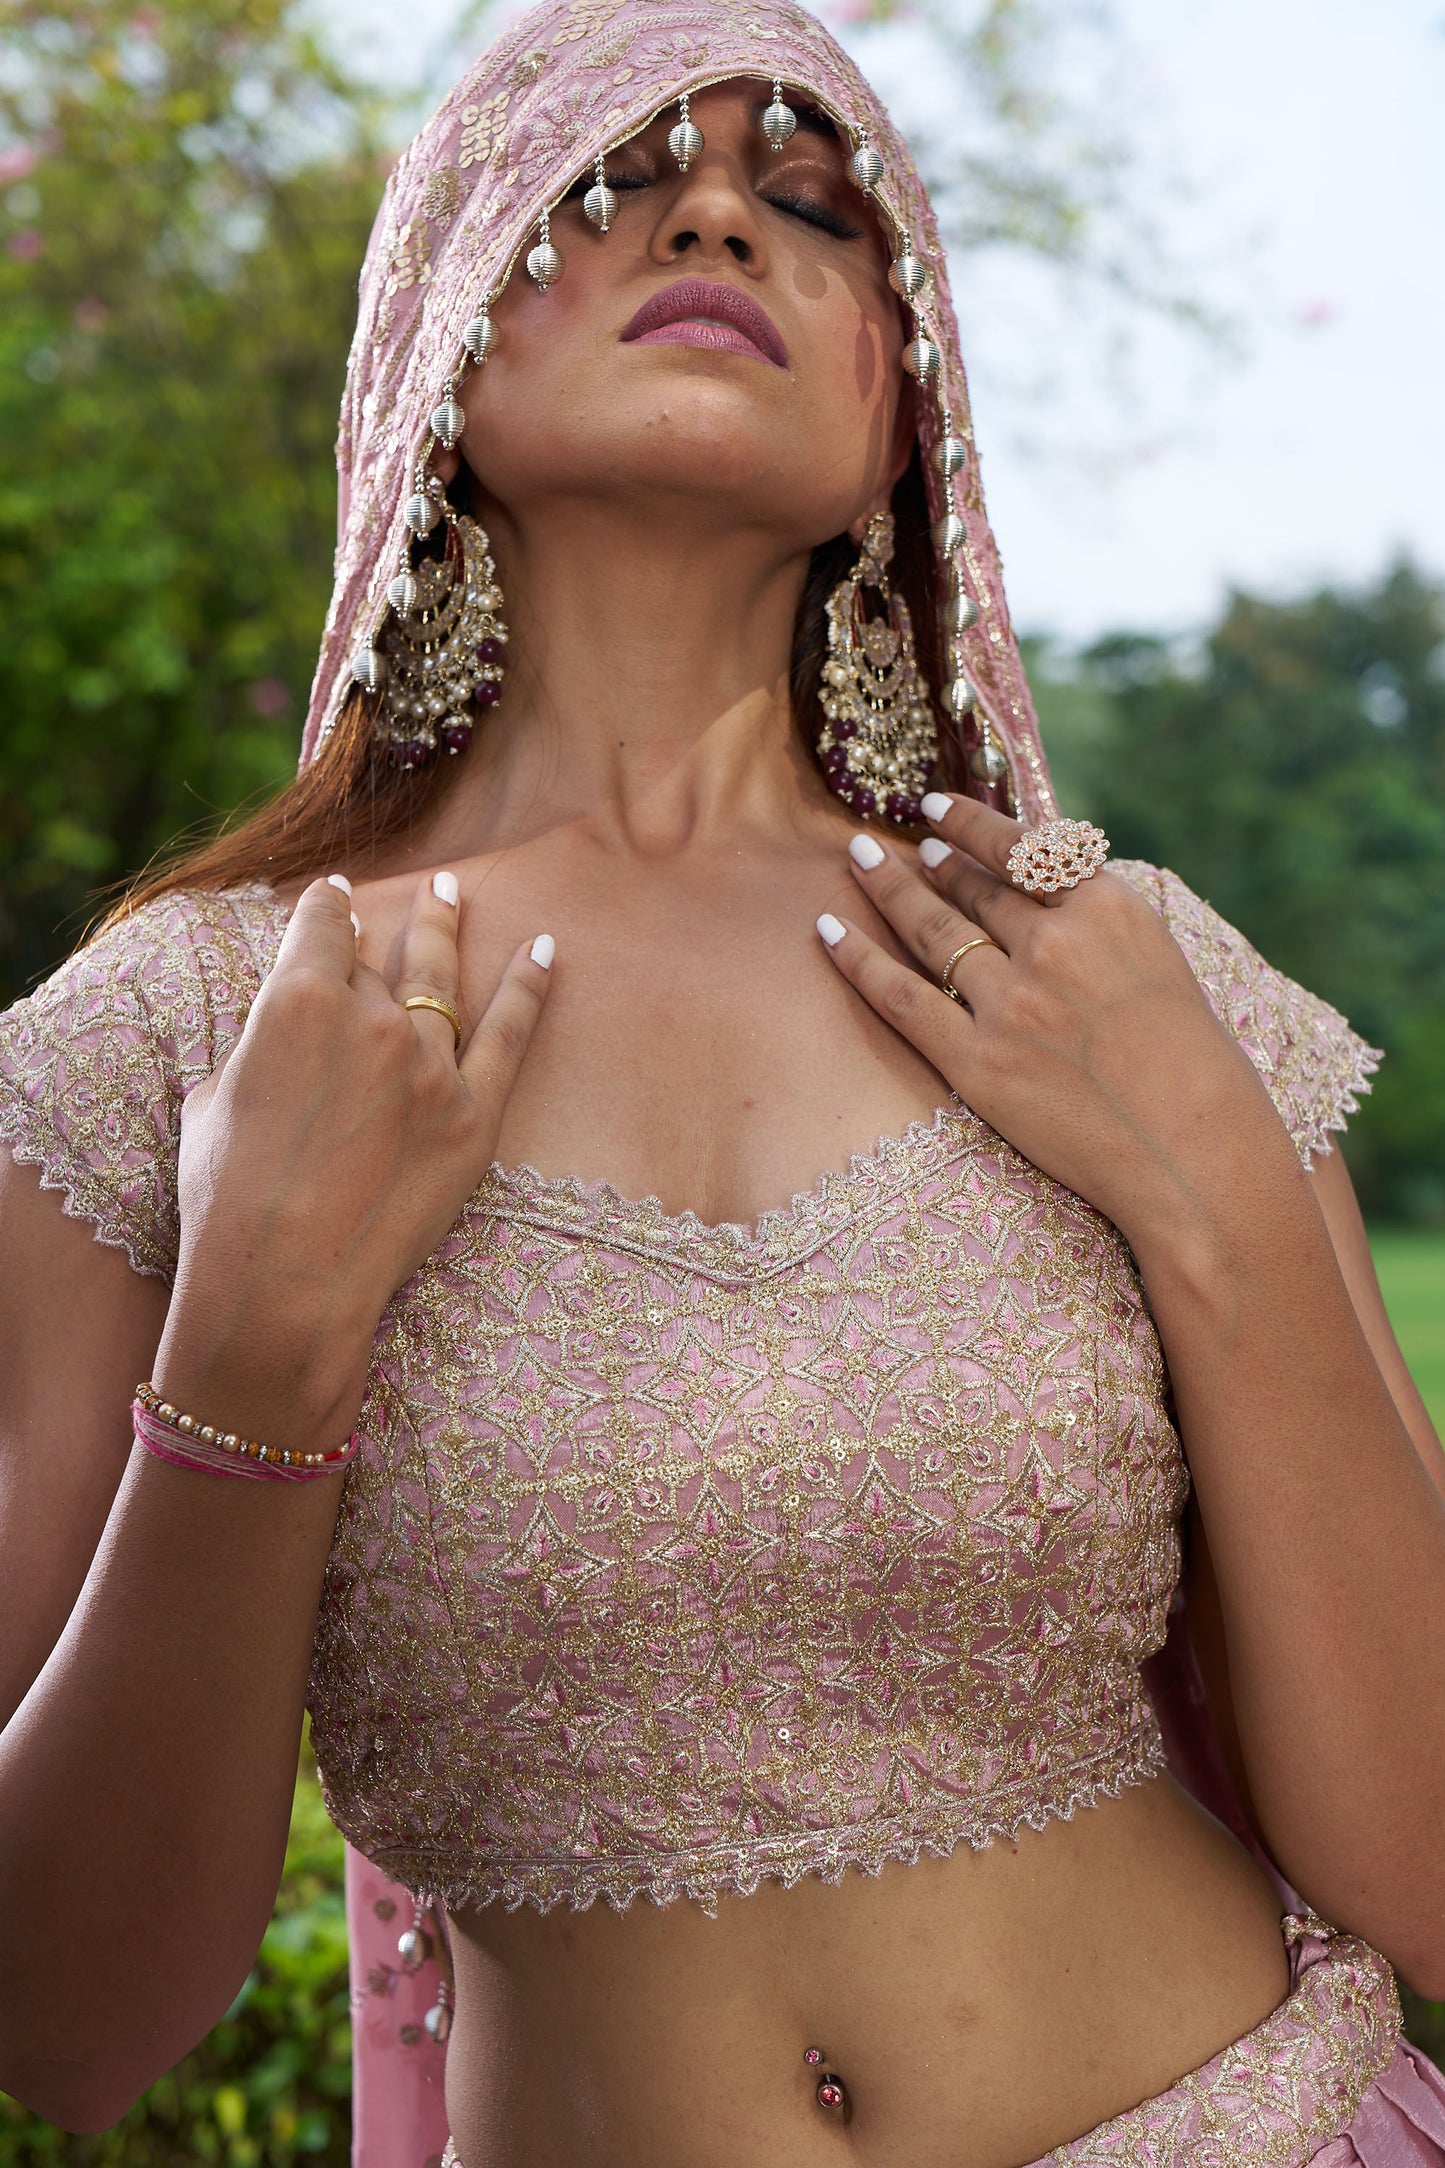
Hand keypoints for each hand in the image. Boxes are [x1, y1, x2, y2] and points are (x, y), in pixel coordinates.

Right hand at [156, 872, 554, 1443]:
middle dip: (370, 949)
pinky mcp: (475, 1116)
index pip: (319, 927)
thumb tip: (283, 1033)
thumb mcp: (214, 1099)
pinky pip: (511, 1034)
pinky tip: (546, 950)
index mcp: (297, 1000)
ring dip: (445, 930)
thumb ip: (259, 1048)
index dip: (326, 907)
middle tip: (389, 911)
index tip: (335, 896)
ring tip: (453, 894)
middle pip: (373, 969)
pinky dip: (530, 988)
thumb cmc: (229, 1200)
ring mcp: (431, 1066)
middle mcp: (370, 1020)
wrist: (286, 1282)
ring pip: (438, 983)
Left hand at [816, 794, 1288, 1247]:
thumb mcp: (1164, 965)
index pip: (1025, 850)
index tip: (938, 810)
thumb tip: (1045, 895)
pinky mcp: (976, 1061)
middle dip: (932, 864)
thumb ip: (1103, 926)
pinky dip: (856, 957)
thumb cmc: (1198, 1071)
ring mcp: (1011, 1002)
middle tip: (898, 847)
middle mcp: (1055, 943)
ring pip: (930, 929)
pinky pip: (897, 996)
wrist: (1196, 1157)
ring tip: (861, 862)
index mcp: (1110, 909)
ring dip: (888, 889)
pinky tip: (827, 928)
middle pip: (974, 890)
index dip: (973, 826)